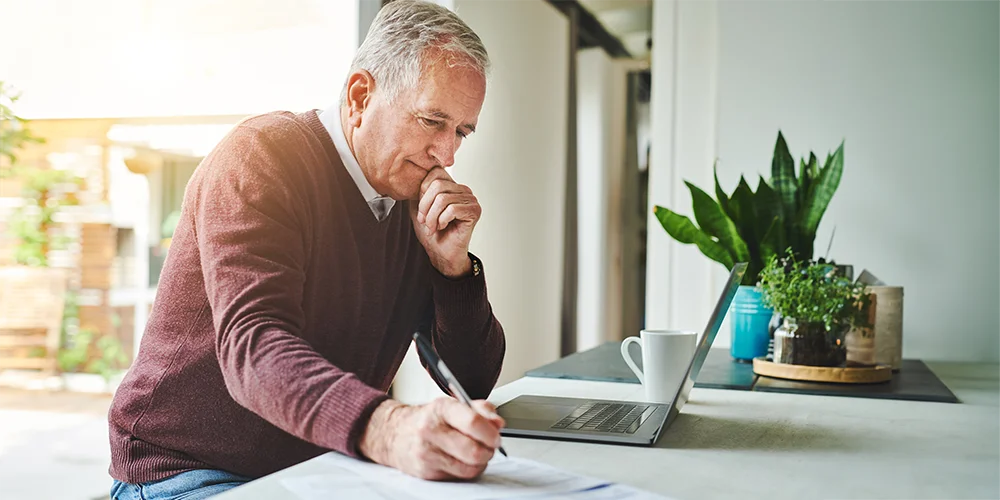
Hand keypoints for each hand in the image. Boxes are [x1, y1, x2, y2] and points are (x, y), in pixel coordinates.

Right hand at [359, 398, 504, 480]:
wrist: (394, 434)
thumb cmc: (428, 419)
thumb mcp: (452, 406)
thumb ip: (480, 410)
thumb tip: (498, 423)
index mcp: (441, 409)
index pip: (473, 422)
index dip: (491, 433)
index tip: (496, 437)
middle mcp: (430, 430)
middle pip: (474, 451)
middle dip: (488, 451)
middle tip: (490, 447)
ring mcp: (427, 453)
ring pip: (469, 468)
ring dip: (479, 463)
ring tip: (475, 453)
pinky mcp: (426, 472)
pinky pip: (459, 477)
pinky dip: (465, 470)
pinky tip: (460, 460)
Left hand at [410, 167, 480, 277]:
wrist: (441, 253)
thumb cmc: (432, 232)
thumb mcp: (418, 207)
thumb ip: (418, 189)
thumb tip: (412, 174)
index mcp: (452, 185)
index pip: (435, 172)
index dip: (422, 191)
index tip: (422, 210)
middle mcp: (463, 190)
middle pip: (438, 185)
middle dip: (425, 206)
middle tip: (424, 221)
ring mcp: (471, 200)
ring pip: (443, 199)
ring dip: (432, 217)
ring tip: (432, 227)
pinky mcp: (474, 211)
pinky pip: (452, 209)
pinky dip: (442, 220)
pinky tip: (443, 227)